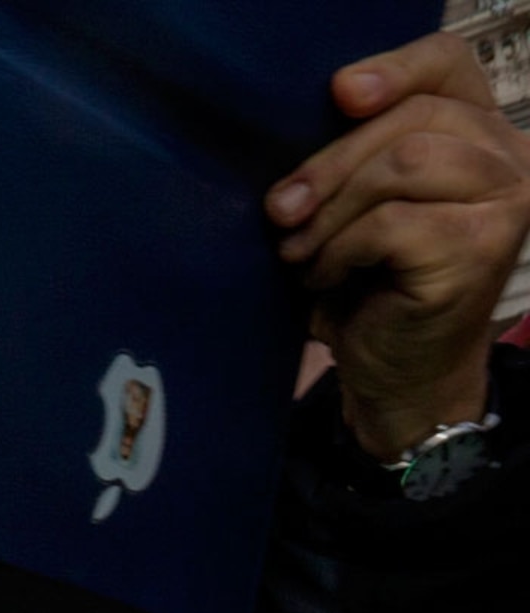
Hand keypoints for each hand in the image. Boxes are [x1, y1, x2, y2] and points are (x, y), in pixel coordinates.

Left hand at [269, 34, 529, 459]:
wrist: (396, 371)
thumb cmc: (370, 283)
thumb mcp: (356, 204)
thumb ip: (355, 152)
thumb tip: (322, 107)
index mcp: (479, 133)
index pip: (448, 66)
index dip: (393, 68)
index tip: (338, 93)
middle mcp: (508, 159)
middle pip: (412, 118)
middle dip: (329, 164)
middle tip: (281, 211)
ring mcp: (505, 203)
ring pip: (404, 165)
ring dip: (333, 212)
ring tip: (303, 252)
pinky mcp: (481, 250)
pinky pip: (392, 223)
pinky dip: (341, 250)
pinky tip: (326, 277)